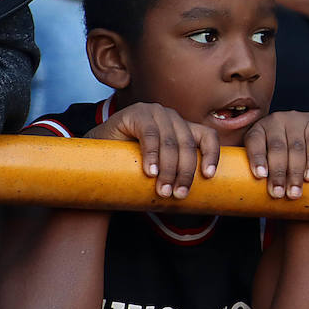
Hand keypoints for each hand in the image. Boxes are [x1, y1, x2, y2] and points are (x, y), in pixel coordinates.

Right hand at [87, 103, 219, 198]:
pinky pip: (150, 135)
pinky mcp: (136, 113)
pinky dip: (152, 155)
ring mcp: (155, 112)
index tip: (208, 176)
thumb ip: (179, 171)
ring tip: (163, 190)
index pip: (207, 136)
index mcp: (183, 127)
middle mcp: (172, 117)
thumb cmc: (134, 166)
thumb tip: (203, 196)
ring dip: (168, 169)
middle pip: (187, 144)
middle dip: (185, 172)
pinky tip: (150, 172)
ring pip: (170, 142)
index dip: (212, 154)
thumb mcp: (163, 168)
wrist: (96, 158)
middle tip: (179, 194)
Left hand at [245, 111, 308, 198]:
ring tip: (294, 192)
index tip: (260, 176)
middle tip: (278, 193)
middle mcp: (276, 120)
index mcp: (258, 128)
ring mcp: (296, 120)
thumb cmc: (277, 154)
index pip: (255, 142)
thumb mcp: (264, 155)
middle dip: (278, 173)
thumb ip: (260, 169)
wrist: (300, 136)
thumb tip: (253, 197)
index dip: (257, 158)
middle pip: (277, 147)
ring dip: (295, 172)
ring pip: (296, 147)